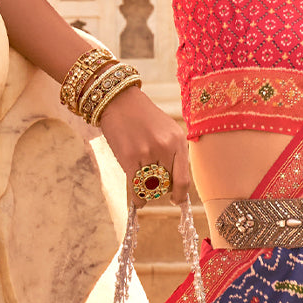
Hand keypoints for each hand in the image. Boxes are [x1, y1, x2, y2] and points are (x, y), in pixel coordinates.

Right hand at [97, 85, 190, 206]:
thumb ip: (174, 153)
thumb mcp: (168, 130)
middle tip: (156, 188)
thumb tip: (176, 185)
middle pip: (166, 184)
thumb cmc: (144, 118)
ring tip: (144, 189)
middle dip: (162, 190)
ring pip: (150, 186)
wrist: (120, 101)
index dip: (180, 195)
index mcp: (178, 141)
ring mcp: (147, 153)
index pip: (183, 179)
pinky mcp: (129, 157)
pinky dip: (137, 198)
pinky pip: (135, 187)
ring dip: (148, 192)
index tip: (177, 201)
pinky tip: (138, 201)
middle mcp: (165, 147)